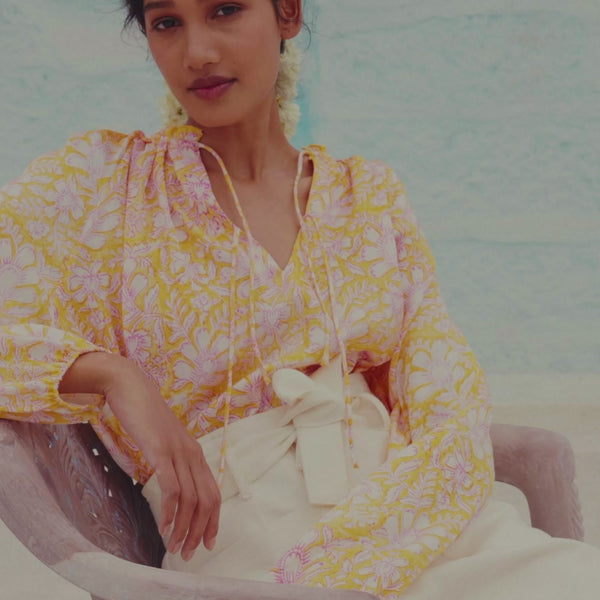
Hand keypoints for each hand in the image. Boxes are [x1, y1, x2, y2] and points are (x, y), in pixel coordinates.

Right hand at [59, 352, 220, 559]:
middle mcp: (192, 453)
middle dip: (200, 531)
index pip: (213, 492)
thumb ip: (171, 460)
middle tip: (189, 553)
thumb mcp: (163, 440)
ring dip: (183, 528)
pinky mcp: (160, 450)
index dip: (213, 520)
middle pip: (206, 500)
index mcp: (195, 452)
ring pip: (190, 498)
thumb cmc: (144, 415)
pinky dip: (169, 511)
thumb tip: (171, 485)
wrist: (129, 386)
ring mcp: (177, 451)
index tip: (207, 542)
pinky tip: (163, 527)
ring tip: (175, 548)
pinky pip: (170, 487)